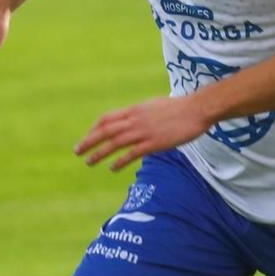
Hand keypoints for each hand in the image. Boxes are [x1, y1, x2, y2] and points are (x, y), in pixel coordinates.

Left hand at [74, 94, 210, 170]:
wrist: (197, 110)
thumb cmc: (179, 109)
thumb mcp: (154, 107)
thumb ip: (141, 114)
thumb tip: (134, 120)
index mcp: (134, 110)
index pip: (106, 119)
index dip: (94, 129)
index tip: (87, 138)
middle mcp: (135, 120)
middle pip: (105, 131)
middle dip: (89, 141)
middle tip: (77, 151)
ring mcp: (144, 132)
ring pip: (115, 143)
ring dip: (99, 153)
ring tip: (89, 162)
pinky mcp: (154, 143)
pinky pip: (132, 153)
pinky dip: (119, 161)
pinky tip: (112, 168)